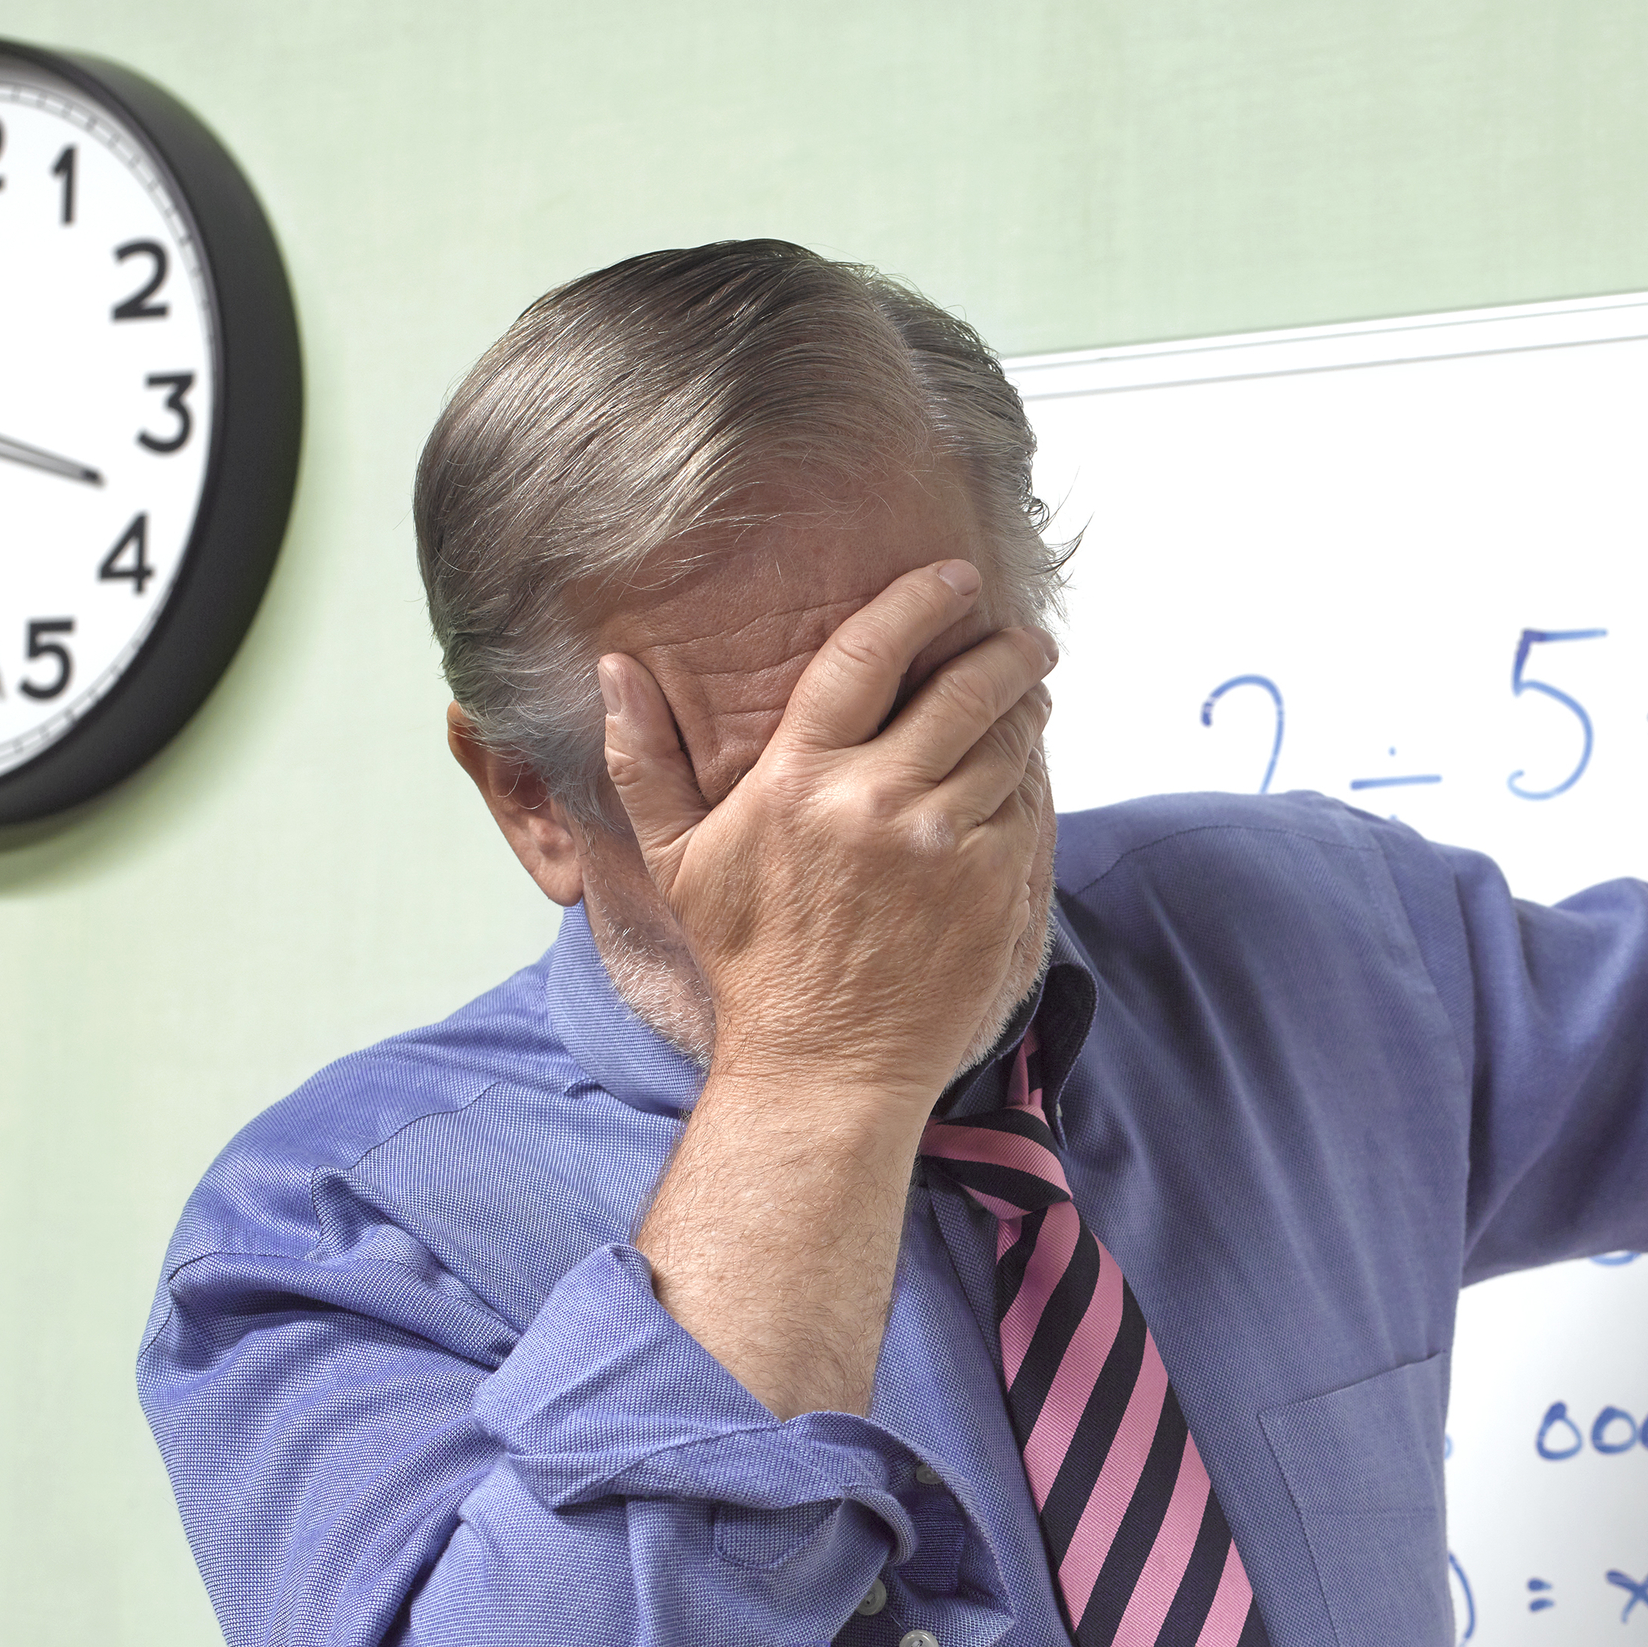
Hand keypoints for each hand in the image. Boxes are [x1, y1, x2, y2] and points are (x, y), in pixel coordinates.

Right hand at [599, 560, 1056, 1102]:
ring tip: (1030, 692)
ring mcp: (945, 847)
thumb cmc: (752, 962)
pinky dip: (1034, 778)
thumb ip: (644, 759)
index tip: (952, 578)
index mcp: (800, 779)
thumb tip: (613, 668)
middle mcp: (878, 802)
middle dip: (1004, 650)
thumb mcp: (679, 860)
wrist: (824, 1068)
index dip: (917, 603)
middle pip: (964, 688)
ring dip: (1027, 707)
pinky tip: (1028, 767)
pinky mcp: (995, 890)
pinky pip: (1029, 807)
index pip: (868, 654)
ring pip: (1010, 743)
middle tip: (1022, 637)